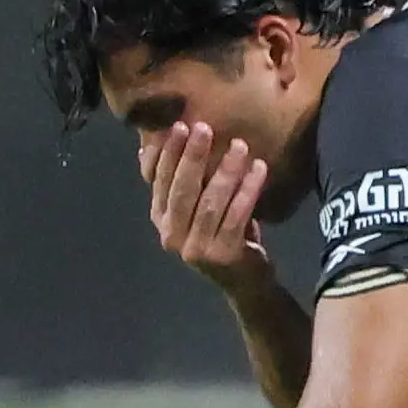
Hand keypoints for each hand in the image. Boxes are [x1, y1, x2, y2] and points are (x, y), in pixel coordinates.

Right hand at [144, 123, 271, 297]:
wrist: (244, 281)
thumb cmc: (219, 234)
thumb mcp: (194, 207)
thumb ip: (178, 179)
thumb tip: (148, 144)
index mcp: (161, 219)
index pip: (159, 181)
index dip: (168, 153)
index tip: (180, 125)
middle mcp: (171, 236)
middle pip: (181, 190)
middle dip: (193, 156)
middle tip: (205, 128)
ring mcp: (196, 248)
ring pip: (210, 203)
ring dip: (226, 171)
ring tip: (240, 146)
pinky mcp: (223, 255)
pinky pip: (236, 217)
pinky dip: (248, 191)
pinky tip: (259, 169)